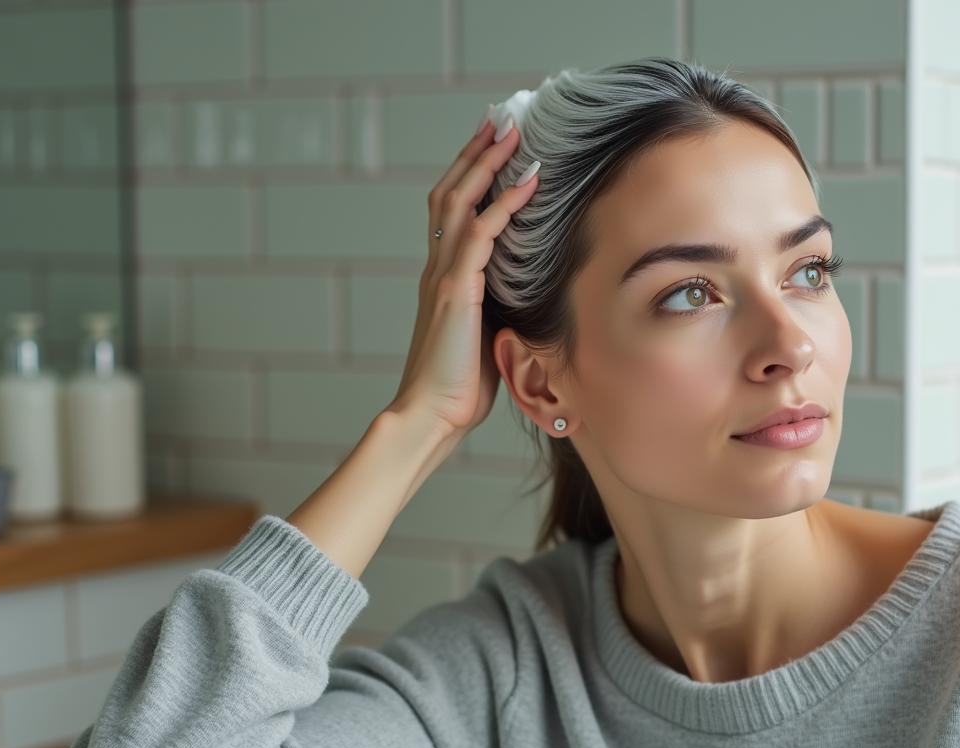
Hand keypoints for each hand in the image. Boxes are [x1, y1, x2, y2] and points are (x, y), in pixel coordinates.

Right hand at [386, 113, 539, 443]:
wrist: (431, 416)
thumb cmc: (458, 387)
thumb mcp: (485, 336)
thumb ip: (498, 307)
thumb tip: (528, 294)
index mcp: (442, 278)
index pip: (451, 212)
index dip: (469, 174)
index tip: (492, 146)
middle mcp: (437, 268)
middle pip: (450, 193)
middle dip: (476, 154)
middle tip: (500, 120)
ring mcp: (444, 276)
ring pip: (459, 202)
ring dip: (487, 164)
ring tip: (512, 133)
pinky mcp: (455, 291)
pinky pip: (481, 235)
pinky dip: (505, 204)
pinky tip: (528, 182)